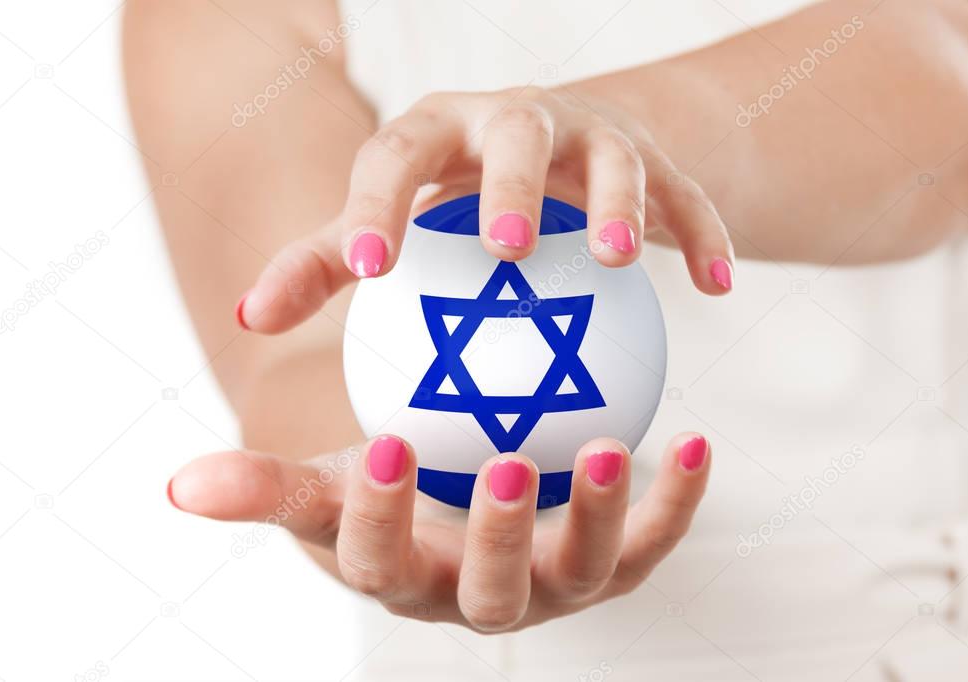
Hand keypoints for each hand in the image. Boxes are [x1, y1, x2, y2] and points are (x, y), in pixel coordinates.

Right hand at [167, 432, 710, 631]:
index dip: (379, 517)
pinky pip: (652, 542)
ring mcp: (554, 587)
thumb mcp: (330, 482)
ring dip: (604, 516)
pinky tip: (694, 442)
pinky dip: (675, 502)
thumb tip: (178, 486)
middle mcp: (482, 599)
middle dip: (499, 537)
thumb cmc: (392, 489)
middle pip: (491, 593)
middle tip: (508, 464)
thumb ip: (266, 488)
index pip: (381, 564)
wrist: (462, 507)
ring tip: (617, 446)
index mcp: (407, 580)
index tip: (386, 444)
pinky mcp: (613, 565)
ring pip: (584, 572)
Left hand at [235, 86, 734, 332]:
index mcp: (435, 132)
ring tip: (622, 261)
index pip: (396, 156)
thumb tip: (249, 318)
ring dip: (618, 200)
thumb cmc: (450, 201)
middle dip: (511, 184)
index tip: (377, 270)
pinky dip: (704, 232)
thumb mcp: (389, 222)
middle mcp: (510, 120)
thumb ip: (325, 262)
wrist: (553, 153)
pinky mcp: (652, 158)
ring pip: (610, 153)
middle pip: (512, 133)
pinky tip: (718, 286)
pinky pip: (684, 192)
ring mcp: (588, 134)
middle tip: (506, 251)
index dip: (383, 204)